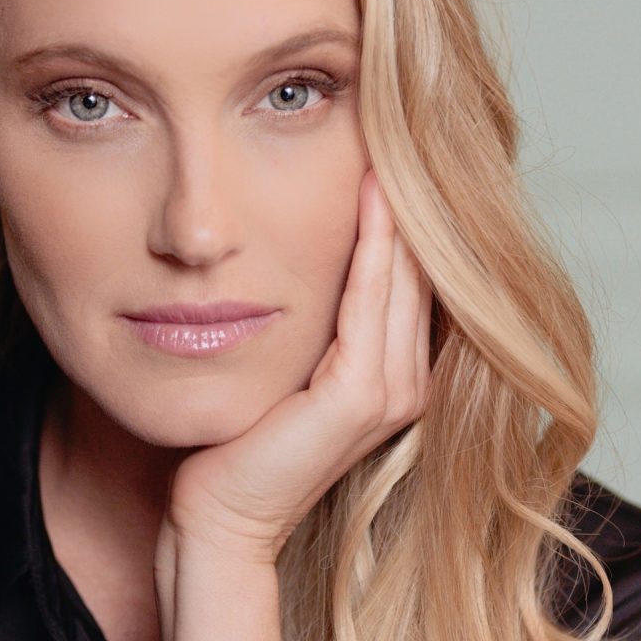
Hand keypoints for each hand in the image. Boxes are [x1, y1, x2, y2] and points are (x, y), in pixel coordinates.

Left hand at [164, 167, 433, 567]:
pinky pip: (371, 299)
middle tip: (405, 118)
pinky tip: (367, 191)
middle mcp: (410, 383)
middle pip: (422, 266)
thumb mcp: (284, 368)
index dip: (405, 210)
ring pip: (406, 274)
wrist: (217, 522)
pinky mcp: (361, 398)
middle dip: (412, 195)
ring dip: (399, 206)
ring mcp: (393, 392)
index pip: (413, 274)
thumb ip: (313, 322)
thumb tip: (296, 254)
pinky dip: (374, 243)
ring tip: (391, 138)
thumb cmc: (236, 446)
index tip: (389, 140)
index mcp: (398, 375)